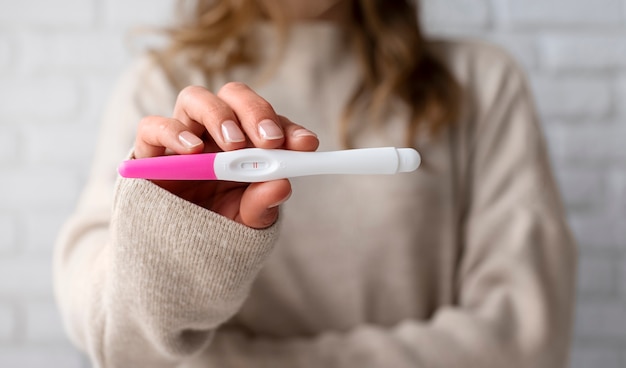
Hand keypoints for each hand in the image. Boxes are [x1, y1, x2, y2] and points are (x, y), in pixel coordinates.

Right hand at [133, 83, 318, 228]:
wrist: (174, 253)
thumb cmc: (217, 228)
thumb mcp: (246, 222)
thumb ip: (262, 206)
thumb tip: (282, 186)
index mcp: (246, 146)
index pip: (270, 123)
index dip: (290, 129)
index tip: (306, 145)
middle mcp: (214, 133)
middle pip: (234, 96)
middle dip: (256, 112)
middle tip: (270, 140)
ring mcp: (182, 137)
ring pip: (195, 98)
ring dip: (219, 115)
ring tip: (234, 145)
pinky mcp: (150, 151)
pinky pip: (153, 126)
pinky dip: (173, 132)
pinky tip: (193, 150)